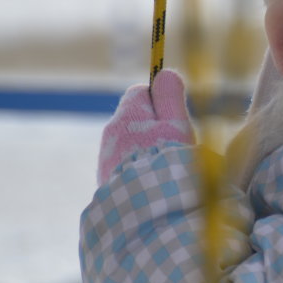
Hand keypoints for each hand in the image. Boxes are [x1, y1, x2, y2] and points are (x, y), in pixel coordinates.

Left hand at [98, 69, 194, 184]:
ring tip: (165, 169)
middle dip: (155, 127)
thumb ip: (170, 95)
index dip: (161, 100)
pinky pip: (126, 165)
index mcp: (127, 115)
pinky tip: (153, 184)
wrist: (145, 210)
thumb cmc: (166, 162)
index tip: (176, 117)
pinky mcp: (106, 182)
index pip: (140, 91)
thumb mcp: (176, 123)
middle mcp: (111, 134)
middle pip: (136, 119)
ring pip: (132, 143)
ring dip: (147, 149)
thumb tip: (164, 72)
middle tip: (175, 145)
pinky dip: (139, 169)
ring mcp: (106, 159)